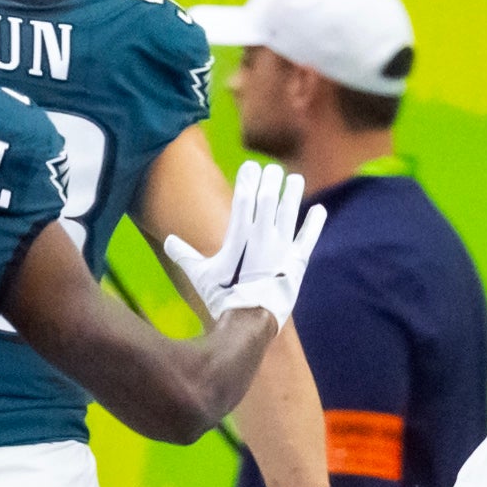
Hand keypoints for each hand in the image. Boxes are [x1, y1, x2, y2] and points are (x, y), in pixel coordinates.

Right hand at [163, 158, 324, 328]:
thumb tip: (167, 242)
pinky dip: (314, 224)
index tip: (250, 166)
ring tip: (294, 179)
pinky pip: (308, 239)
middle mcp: (262, 237)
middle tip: (272, 169)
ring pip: (289, 213)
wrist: (250, 320)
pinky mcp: (296, 263)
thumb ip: (185, 255)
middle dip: (270, 182)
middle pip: (267, 200)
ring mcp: (281, 249)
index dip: (247, 181)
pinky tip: (319, 209)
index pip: (243, 200)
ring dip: (292, 194)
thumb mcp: (200, 275)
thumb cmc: (223, 297)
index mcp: (238, 236)